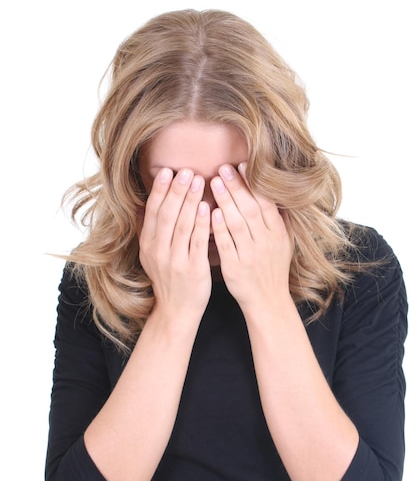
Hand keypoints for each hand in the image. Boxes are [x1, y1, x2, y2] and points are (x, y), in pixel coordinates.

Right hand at [138, 167, 211, 318]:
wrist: (176, 310)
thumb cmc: (169, 279)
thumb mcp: (153, 255)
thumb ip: (152, 231)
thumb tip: (149, 203)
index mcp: (148, 245)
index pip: (152, 212)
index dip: (160, 191)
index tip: (167, 171)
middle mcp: (158, 251)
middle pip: (167, 215)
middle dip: (176, 190)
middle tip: (185, 170)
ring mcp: (175, 261)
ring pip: (182, 226)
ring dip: (190, 201)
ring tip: (198, 181)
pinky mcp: (193, 270)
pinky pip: (197, 243)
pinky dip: (202, 224)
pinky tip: (207, 208)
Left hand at [210, 163, 292, 311]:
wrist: (268, 300)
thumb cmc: (273, 268)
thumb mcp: (284, 243)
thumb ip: (280, 219)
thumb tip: (277, 192)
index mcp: (277, 232)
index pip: (265, 202)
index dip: (253, 183)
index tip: (241, 165)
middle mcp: (266, 241)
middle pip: (250, 208)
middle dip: (236, 186)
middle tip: (222, 168)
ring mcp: (250, 254)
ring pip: (237, 223)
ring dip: (225, 201)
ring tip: (213, 183)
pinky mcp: (235, 266)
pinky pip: (227, 243)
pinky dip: (219, 227)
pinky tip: (210, 212)